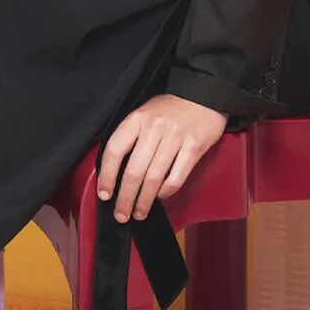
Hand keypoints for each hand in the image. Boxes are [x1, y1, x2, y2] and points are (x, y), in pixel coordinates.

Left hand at [96, 93, 227, 222]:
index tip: (104, 194)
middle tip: (121, 214)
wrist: (204, 95)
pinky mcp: (194, 147)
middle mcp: (154, 128)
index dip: (107, 176)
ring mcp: (175, 137)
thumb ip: (130, 137)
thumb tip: (114, 171)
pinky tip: (159, 198)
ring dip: (143, 201)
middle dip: (125, 198)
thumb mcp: (144, 114)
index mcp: (137, 119)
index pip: (114, 150)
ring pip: (154, 178)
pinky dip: (165, 192)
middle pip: (134, 170)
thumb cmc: (170, 109)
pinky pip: (176, 178)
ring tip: (138, 213)